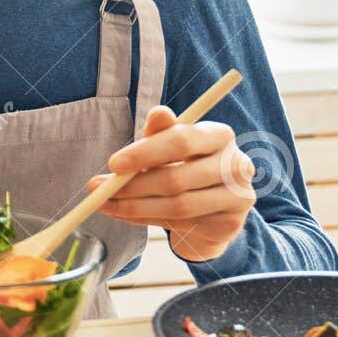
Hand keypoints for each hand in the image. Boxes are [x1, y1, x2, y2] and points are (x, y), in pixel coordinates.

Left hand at [83, 105, 257, 262]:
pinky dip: (146, 220)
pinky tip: (128, 215)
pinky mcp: (231, 225)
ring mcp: (237, 197)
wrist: (213, 207)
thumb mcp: (169, 146)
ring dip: (134, 207)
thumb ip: (160, 132)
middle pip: (176, 178)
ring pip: (177, 206)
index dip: (145, 153)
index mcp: (220, 135)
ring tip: (106, 204)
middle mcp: (236, 164)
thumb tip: (157, 112)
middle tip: (99, 190)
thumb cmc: (186, 166)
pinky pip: (180, 224)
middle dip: (132, 186)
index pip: (182, 140)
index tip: (113, 164)